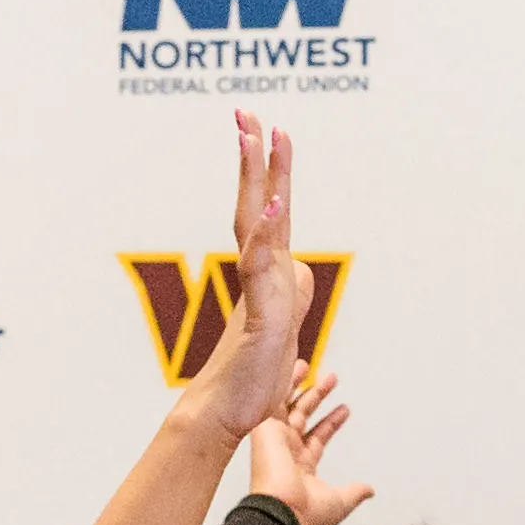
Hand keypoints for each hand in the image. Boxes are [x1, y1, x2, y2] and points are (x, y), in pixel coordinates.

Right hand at [162, 116, 307, 450]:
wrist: (226, 412)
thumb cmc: (251, 373)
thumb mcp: (283, 322)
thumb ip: (288, 289)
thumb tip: (298, 268)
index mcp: (269, 271)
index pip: (267, 207)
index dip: (265, 168)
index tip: (261, 127)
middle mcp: (260, 272)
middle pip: (255, 201)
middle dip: (252, 155)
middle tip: (245, 112)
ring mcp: (259, 291)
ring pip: (258, 223)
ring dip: (256, 177)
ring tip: (254, 135)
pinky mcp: (261, 315)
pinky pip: (263, 267)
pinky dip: (266, 235)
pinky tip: (272, 206)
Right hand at [244, 368, 367, 524]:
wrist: (281, 512)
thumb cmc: (305, 514)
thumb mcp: (339, 501)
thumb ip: (354, 492)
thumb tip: (369, 490)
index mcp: (301, 467)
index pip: (318, 437)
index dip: (332, 423)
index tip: (345, 409)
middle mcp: (286, 450)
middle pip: (303, 416)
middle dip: (317, 398)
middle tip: (332, 379)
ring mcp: (274, 438)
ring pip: (286, 405)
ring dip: (298, 385)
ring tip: (308, 365)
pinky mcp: (264, 429)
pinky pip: (273, 399)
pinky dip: (281, 383)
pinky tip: (289, 367)